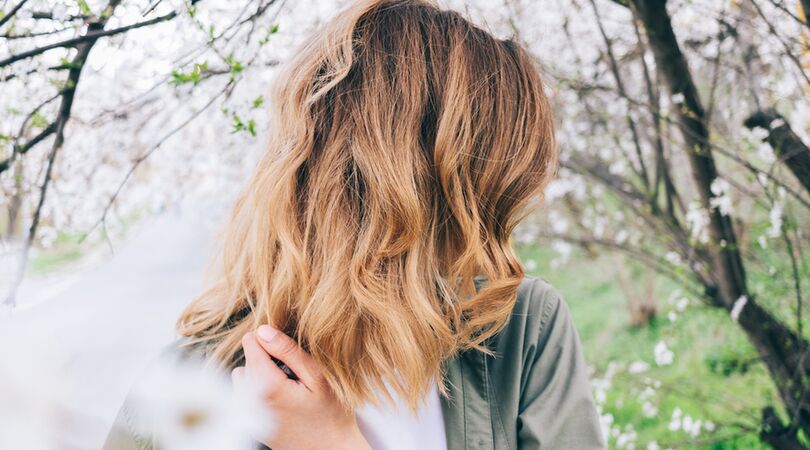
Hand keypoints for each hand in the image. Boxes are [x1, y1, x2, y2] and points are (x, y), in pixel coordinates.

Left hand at [232, 325, 370, 449]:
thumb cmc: (331, 415)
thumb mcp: (317, 377)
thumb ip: (288, 351)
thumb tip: (264, 330)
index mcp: (267, 386)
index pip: (250, 342)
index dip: (270, 340)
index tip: (288, 351)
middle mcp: (250, 401)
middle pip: (247, 359)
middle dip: (268, 359)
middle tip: (293, 374)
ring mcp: (248, 415)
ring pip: (242, 377)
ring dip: (260, 375)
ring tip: (286, 386)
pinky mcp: (249, 423)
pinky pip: (244, 395)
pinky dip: (258, 391)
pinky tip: (280, 400)